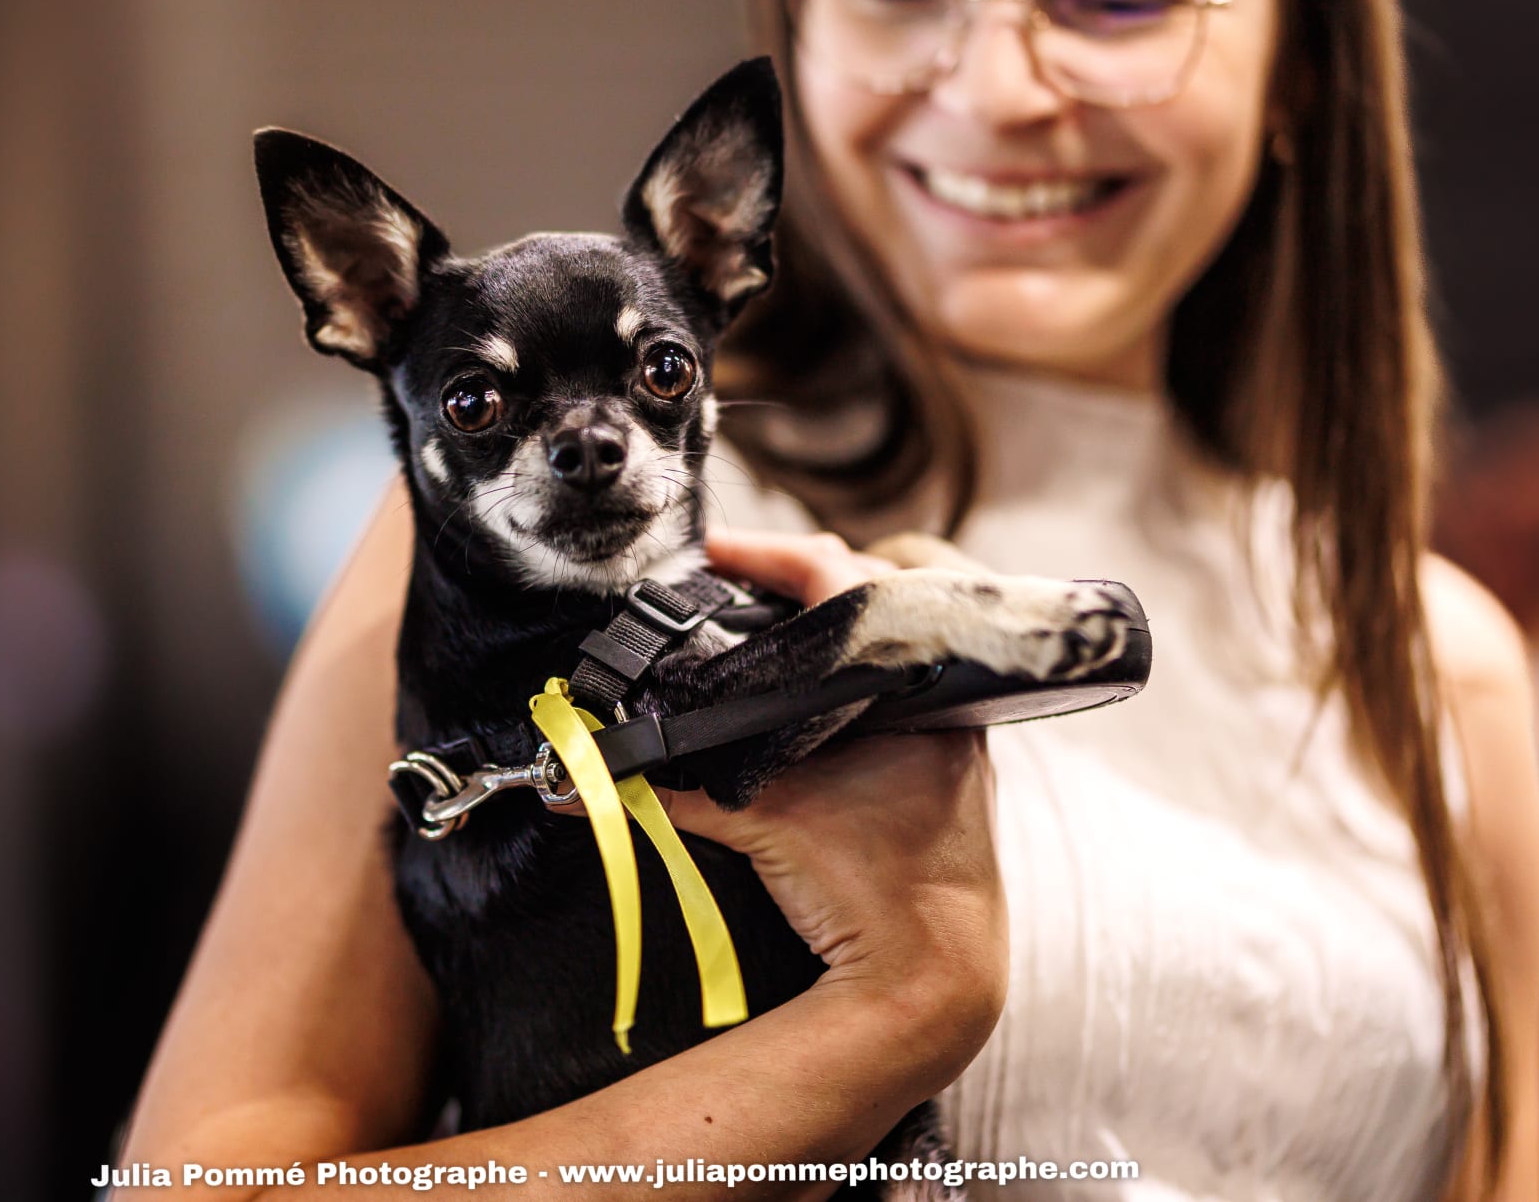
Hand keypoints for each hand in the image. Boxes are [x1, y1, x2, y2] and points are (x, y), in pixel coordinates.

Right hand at [670, 530, 1007, 1063]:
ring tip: (764, 619)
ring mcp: (958, 730)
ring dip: (833, 630)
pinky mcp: (952, 768)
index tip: (712, 555)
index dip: (766, 555)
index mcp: (915, 685)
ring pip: (891, 641)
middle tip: (732, 580)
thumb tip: (579, 777)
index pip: (841, 577)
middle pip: (872, 592)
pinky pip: (902, 690)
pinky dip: (854, 680)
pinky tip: (810, 689)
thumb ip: (668, 789)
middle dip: (799, 581)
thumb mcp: (762, 823)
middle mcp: (948, 697)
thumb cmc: (870, 900)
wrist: (928, 984)